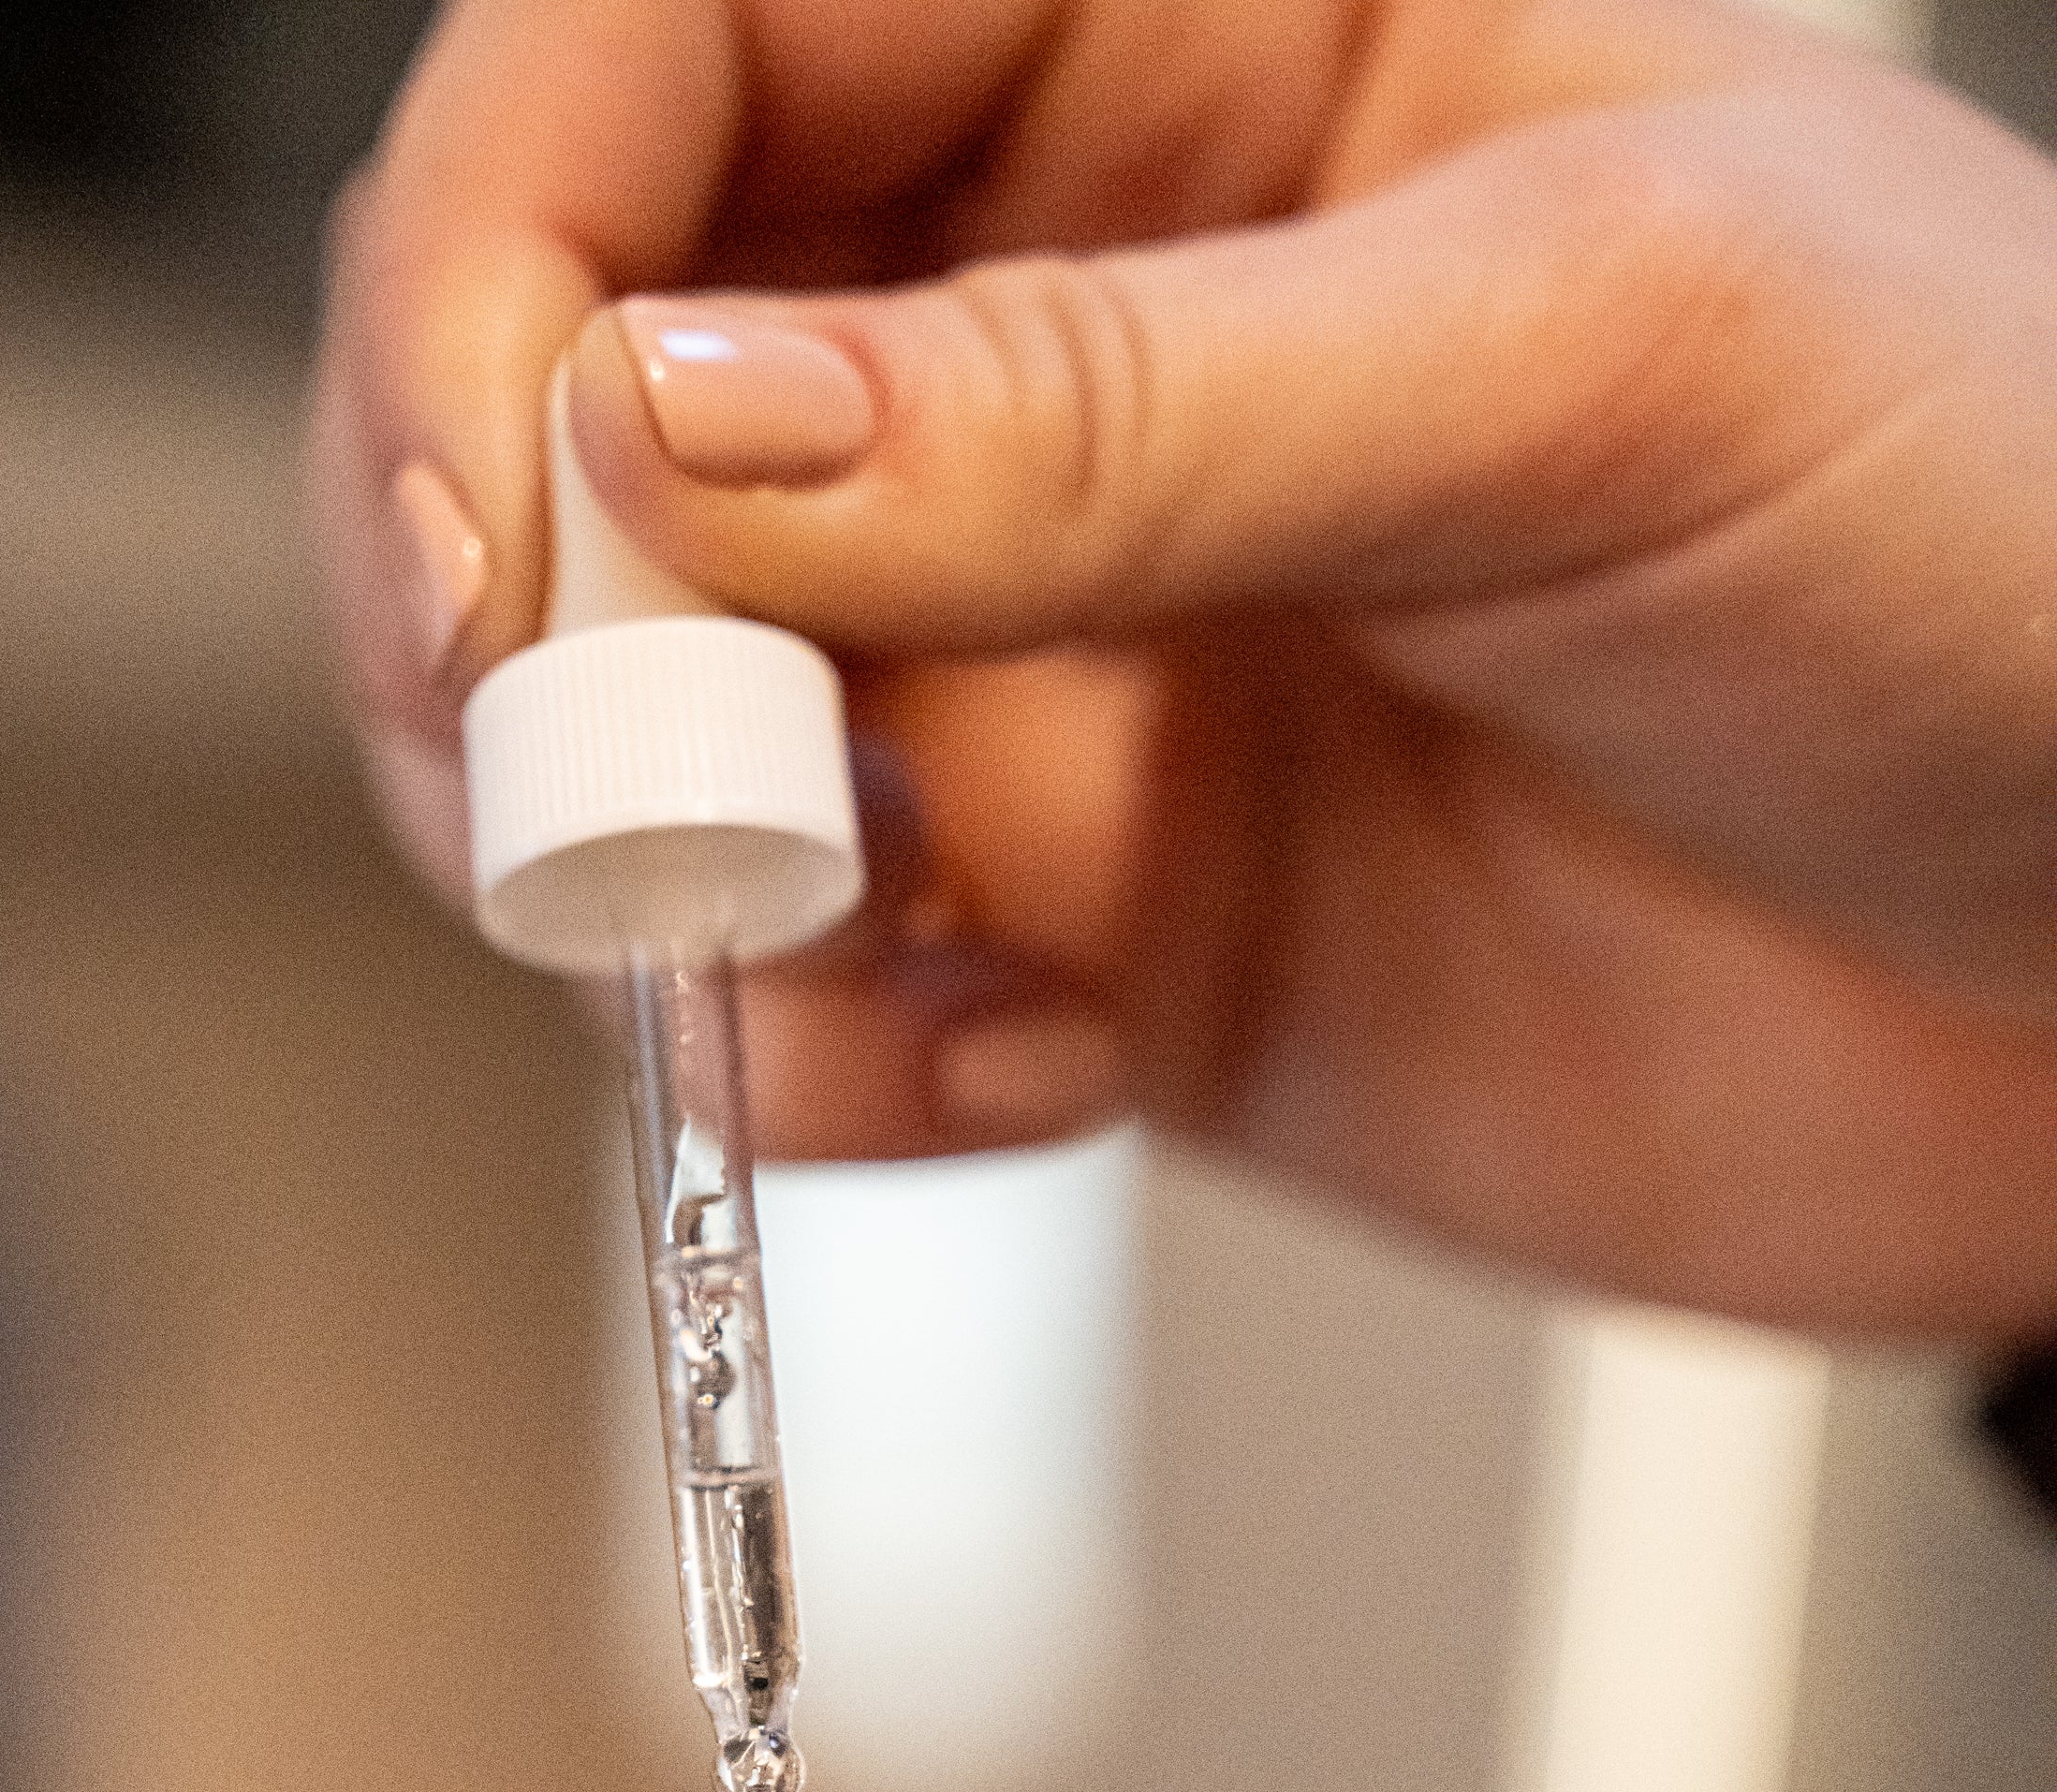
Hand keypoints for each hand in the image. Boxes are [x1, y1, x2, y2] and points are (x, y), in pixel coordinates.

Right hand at [313, 0, 2056, 1338]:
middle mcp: (1065, 316)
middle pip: (572, 382)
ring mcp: (1051, 636)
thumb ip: (1109, 402)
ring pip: (638, 716)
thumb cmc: (2006, 541)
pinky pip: (804, 988)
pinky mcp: (1072, 916)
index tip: (506, 524)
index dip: (505, 260)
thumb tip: (679, 429)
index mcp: (1190, 17)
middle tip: (601, 784)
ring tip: (836, 935)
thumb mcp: (1588, 368)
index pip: (670, 34)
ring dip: (649, 863)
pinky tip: (1013, 1065)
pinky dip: (822, 1058)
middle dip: (517, 604)